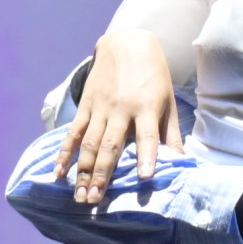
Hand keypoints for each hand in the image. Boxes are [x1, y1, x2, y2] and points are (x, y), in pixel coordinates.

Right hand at [61, 28, 183, 204]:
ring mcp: (100, 108)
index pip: (147, 135)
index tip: (144, 177)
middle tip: (95, 200)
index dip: (147, 156)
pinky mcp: (86, 106)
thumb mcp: (168, 100)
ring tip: (80, 195)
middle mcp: (121, 109)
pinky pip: (73, 133)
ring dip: (82, 171)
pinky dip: (64, 153)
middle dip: (101, 174)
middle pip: (110, 146)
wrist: (127, 43)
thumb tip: (183, 162)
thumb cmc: (153, 76)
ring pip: (89, 144)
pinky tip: (59, 172)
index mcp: (146, 107)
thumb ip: (171, 133)